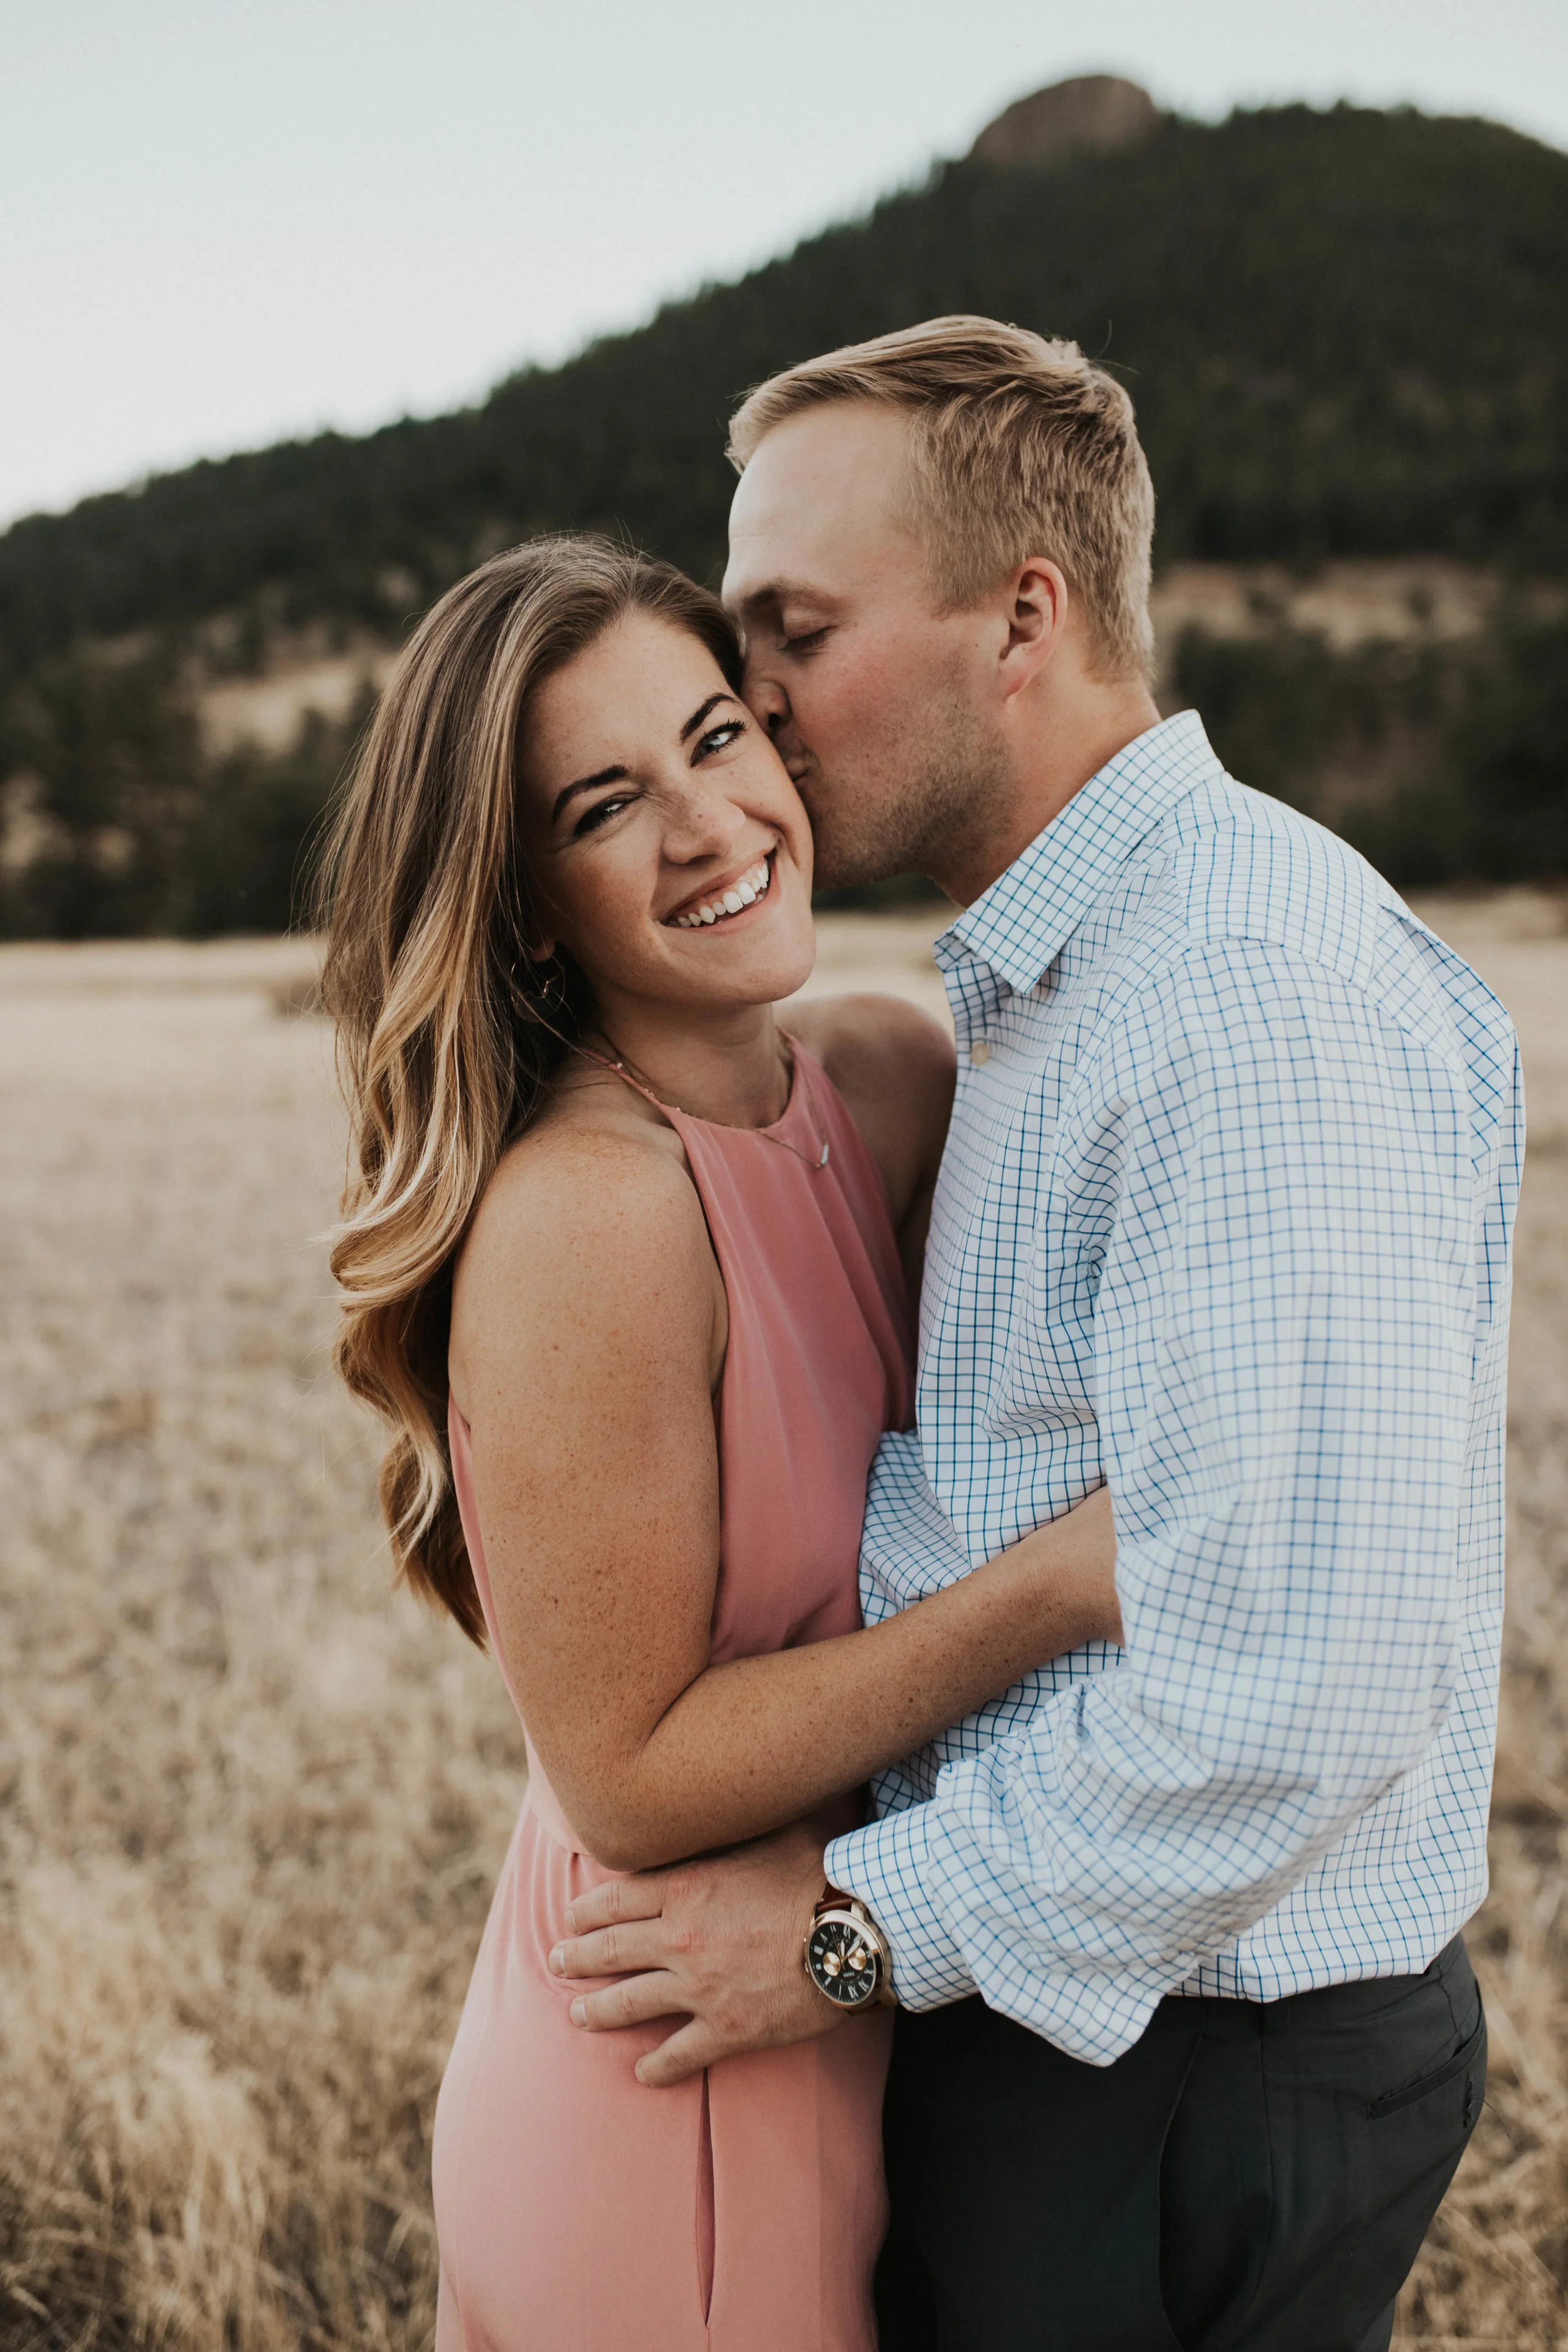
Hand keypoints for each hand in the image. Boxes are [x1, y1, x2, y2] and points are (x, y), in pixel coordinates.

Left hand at [548, 1821, 838, 2085]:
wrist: (856, 1933)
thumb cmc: (821, 1871)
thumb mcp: (774, 1829)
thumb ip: (738, 1824)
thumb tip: (732, 1794)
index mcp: (686, 1887)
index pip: (614, 1899)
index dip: (585, 1910)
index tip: (570, 1917)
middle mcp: (681, 1938)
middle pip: (608, 1951)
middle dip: (575, 1957)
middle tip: (556, 1961)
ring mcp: (699, 1988)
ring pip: (628, 2004)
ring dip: (596, 2011)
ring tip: (578, 2014)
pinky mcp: (726, 2029)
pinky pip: (677, 2055)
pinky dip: (655, 2067)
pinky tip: (642, 2072)